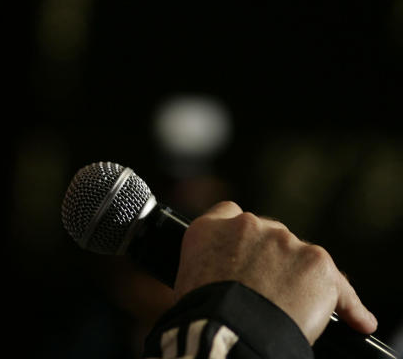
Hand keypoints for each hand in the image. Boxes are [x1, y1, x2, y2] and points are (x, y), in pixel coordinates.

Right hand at [174, 201, 377, 343]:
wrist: (230, 330)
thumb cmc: (203, 314)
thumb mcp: (188, 278)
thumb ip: (207, 263)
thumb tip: (226, 279)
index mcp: (210, 228)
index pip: (229, 214)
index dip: (241, 237)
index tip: (245, 255)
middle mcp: (247, 225)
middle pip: (271, 235)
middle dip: (273, 259)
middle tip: (270, 291)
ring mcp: (285, 241)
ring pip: (303, 257)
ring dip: (302, 278)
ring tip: (298, 310)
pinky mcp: (318, 263)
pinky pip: (339, 286)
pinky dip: (349, 305)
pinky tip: (357, 320)